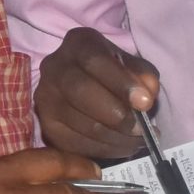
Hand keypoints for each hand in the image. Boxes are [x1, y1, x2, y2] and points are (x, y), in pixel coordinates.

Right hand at [37, 28, 160, 160]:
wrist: (88, 85)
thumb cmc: (114, 73)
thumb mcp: (133, 65)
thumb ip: (144, 75)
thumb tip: (147, 94)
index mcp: (78, 43)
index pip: (95, 60)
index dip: (121, 82)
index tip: (145, 103)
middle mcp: (54, 67)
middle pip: (80, 91)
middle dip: (116, 115)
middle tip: (142, 130)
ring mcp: (45, 97)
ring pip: (79, 122)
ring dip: (114, 138)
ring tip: (138, 141)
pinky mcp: (46, 125)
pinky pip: (74, 143)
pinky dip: (103, 149)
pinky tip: (122, 147)